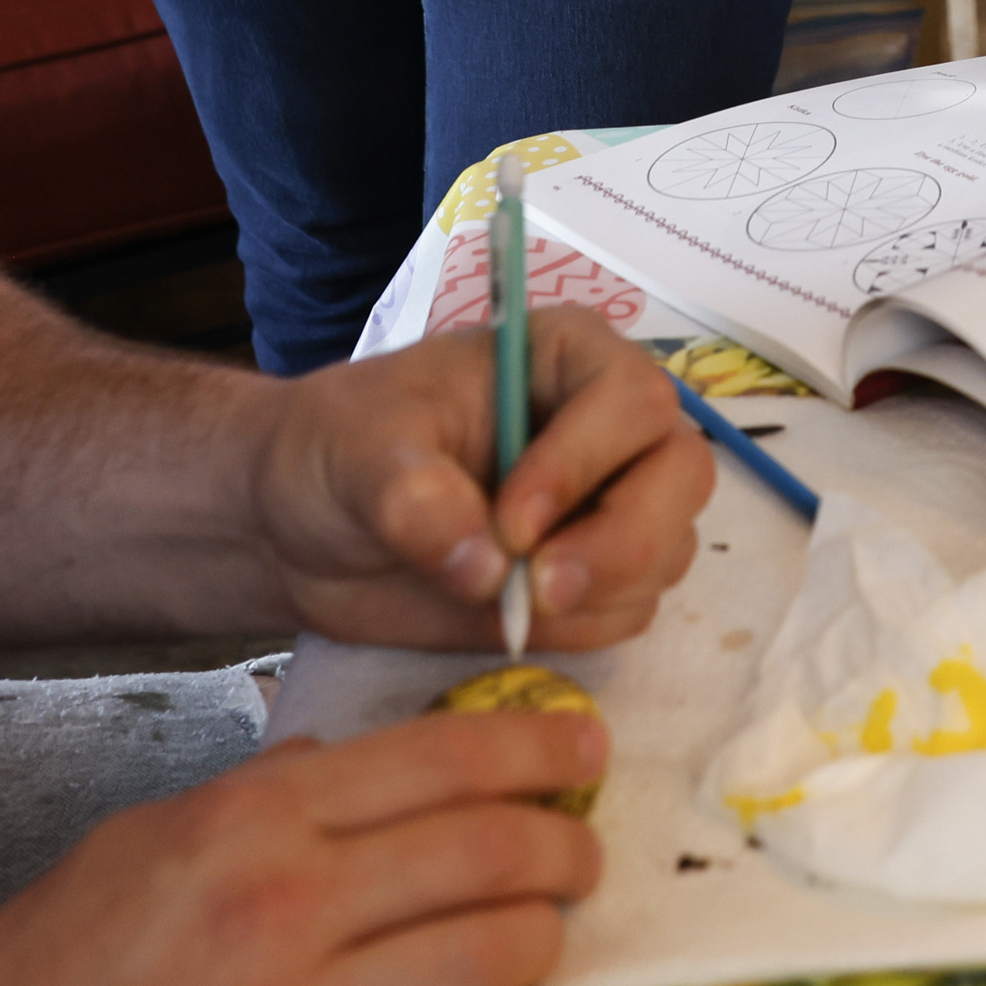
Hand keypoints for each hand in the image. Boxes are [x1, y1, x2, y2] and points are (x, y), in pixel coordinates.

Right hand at [0, 707, 607, 985]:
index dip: (533, 745)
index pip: (437, 757)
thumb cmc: (49, 970)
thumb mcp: (139, 844)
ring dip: (543, 937)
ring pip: (488, 953)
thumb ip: (247, 796)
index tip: (582, 745)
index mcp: (251, 822)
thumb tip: (328, 765)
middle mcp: (287, 905)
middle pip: (484, 850)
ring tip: (550, 927)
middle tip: (583, 847)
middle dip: (561, 843)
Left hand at [245, 312, 710, 651]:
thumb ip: (415, 499)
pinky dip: (584, 627)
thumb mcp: (358, 451)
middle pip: (681, 475)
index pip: (631, 401)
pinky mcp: (592, 579)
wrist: (305, 527)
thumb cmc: (336, 449)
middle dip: (622, 542)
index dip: (586, 464)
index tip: (511, 525)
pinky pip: (629, 610)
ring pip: (667, 550)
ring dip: (602, 590)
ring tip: (509, 603)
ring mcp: (608, 504)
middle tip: (539, 590)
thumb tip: (487, 566)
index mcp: (564, 358)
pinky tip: (512, 618)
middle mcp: (607, 426)